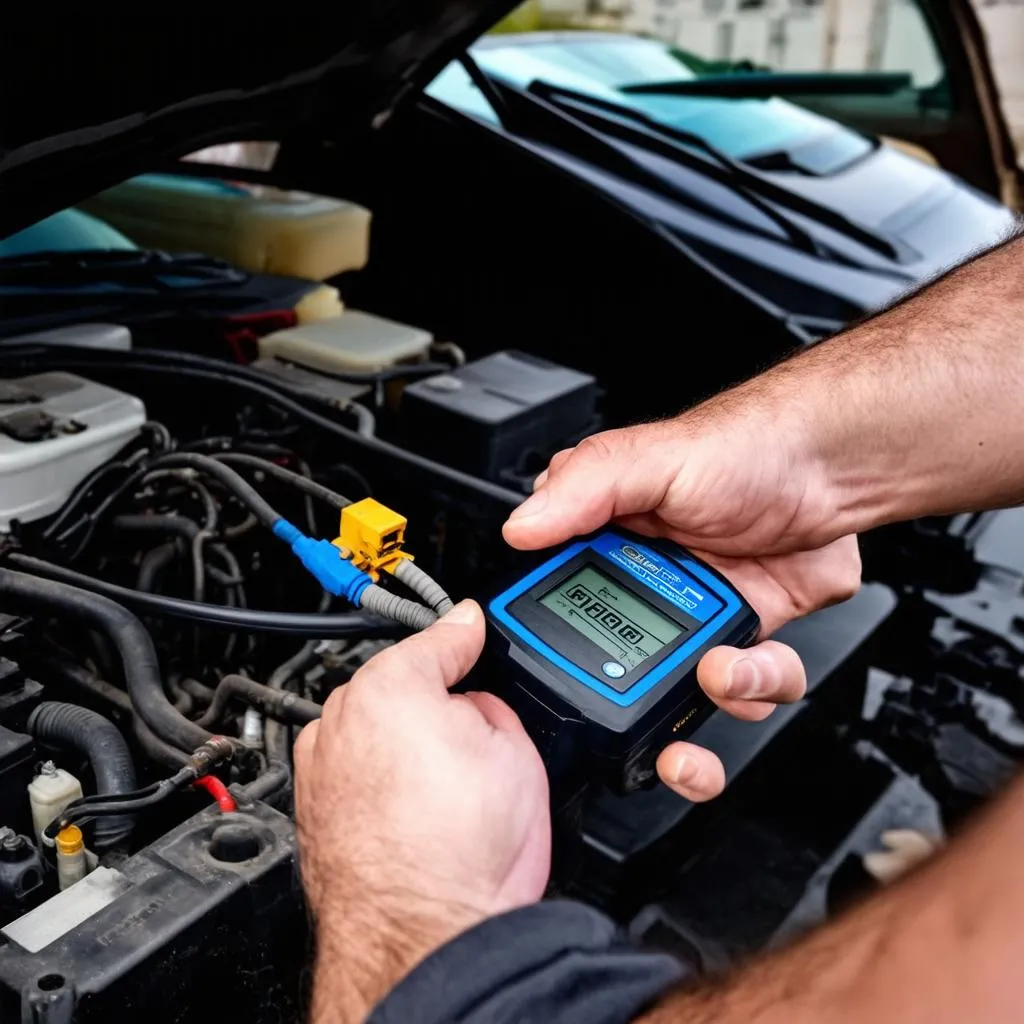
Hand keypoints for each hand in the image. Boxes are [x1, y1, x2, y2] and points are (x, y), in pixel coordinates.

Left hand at [294, 601, 549, 1023]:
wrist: (422, 932)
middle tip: (471, 743)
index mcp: (395, 687)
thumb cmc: (463, 851)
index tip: (469, 629)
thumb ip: (491, 701)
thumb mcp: (514, 752)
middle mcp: (343, 717)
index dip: (464, 638)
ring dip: (397, 739)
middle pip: (398, 685)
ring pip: (370, 727)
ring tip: (441, 792)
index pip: (437, 641)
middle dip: (431, 701)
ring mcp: (319, 762)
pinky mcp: (309, 804)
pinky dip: (372, 777)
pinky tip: (410, 812)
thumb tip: (478, 703)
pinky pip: (348, 768)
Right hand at [503, 393, 860, 802]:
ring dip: (703, 697)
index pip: (559, 598)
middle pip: (617, 659)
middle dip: (629, 694)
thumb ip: (585, 489)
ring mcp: (696, 611)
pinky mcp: (744, 631)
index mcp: (607, 538)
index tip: (570, 670)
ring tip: (717, 668)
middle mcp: (647, 579)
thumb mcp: (652, 459)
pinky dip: (754, 685)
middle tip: (642, 693)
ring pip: (681, 686)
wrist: (835, 468)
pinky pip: (742, 686)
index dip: (558, 642)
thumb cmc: (748, 447)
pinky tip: (751, 659)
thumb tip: (521, 527)